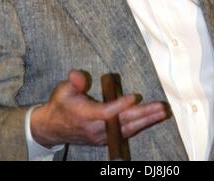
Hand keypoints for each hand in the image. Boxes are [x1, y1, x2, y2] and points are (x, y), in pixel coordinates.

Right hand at [30, 69, 167, 147]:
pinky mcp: (105, 139)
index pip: (106, 113)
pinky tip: (151, 119)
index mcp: (85, 116)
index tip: (134, 96)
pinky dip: (140, 126)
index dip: (121, 106)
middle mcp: (95, 130)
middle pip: (123, 123)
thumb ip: (74, 82)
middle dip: (143, 115)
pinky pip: (125, 133)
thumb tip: (77, 74)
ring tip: (162, 112)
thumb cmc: (60, 105)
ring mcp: (101, 137)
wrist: (52, 128)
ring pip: (128, 130)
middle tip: (160, 107)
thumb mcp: (63, 90)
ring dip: (146, 121)